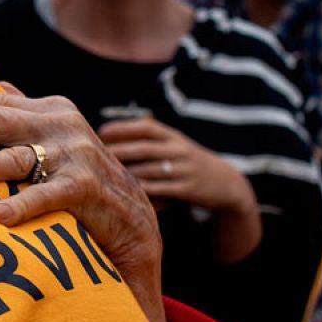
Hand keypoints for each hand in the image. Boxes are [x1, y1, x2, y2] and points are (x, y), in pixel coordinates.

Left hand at [0, 85, 166, 321]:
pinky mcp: (87, 187)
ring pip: (18, 158)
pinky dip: (21, 205)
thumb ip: (27, 113)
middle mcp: (61, 126)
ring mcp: (75, 155)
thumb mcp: (56, 138)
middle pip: (1, 121)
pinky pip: (48, 196)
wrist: (130, 217)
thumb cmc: (81, 176)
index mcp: (49, 110)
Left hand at [98, 117, 260, 262]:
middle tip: (95, 155)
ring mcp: (185, 170)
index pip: (147, 128)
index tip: (102, 130)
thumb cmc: (189, 165)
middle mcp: (179, 150)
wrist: (226, 184)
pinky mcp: (188, 189)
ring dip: (127, 174)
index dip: (124, 128)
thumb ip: (151, 143)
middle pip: (144, 149)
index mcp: (174, 137)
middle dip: (120, 151)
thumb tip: (110, 139)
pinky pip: (161, 190)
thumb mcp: (176, 147)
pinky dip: (144, 192)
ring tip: (104, 177)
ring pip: (150, 171)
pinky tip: (127, 194)